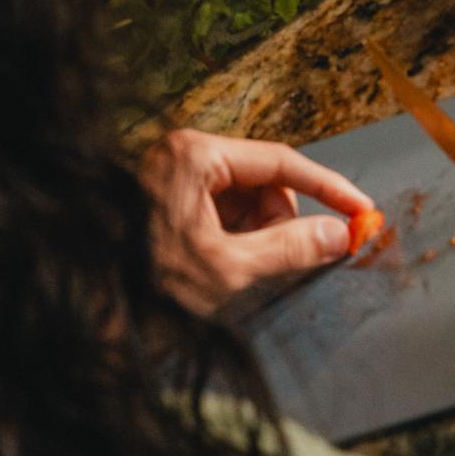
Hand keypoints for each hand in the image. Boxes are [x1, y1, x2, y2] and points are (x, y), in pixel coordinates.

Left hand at [142, 127, 372, 313]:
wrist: (95, 303)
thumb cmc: (150, 281)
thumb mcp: (229, 268)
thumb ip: (289, 248)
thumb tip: (338, 235)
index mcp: (196, 155)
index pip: (279, 160)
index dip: (326, 186)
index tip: (359, 207)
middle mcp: (186, 152)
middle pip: (263, 180)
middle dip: (278, 221)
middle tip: (276, 260)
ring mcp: (177, 172)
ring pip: (247, 197)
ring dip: (257, 233)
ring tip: (236, 266)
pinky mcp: (173, 195)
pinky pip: (225, 208)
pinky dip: (236, 236)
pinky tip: (223, 262)